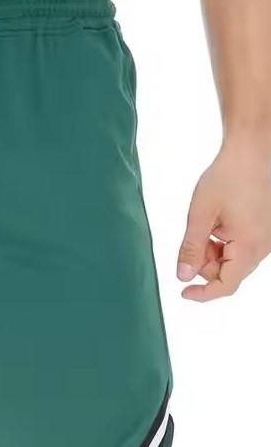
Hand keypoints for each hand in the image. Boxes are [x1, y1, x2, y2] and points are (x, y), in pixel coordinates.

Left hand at [177, 142, 270, 301]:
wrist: (251, 152)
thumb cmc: (227, 178)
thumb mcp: (200, 216)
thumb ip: (191, 249)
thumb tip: (183, 277)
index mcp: (249, 247)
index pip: (226, 285)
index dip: (203, 294)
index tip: (183, 293)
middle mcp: (262, 247)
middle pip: (226, 272)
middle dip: (204, 262)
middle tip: (194, 237)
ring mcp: (265, 239)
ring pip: (231, 260)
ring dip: (212, 251)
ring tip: (206, 224)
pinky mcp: (262, 231)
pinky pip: (238, 247)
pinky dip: (221, 242)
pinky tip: (216, 223)